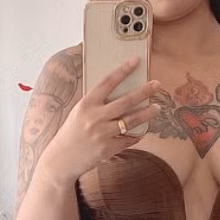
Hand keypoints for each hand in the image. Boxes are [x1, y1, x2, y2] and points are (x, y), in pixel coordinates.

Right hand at [40, 60, 159, 184]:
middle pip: (125, 101)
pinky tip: (141, 131)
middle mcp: (94, 118)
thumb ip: (96, 103)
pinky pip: (128, 139)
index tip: (136, 61)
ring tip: (157, 107)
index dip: (122, 70)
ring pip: (131, 121)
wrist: (61, 159)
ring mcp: (102, 134)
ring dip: (147, 113)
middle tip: (158, 85)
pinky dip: (136, 135)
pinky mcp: (108, 149)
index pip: (107, 82)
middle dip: (144, 92)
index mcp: (86, 104)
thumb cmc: (71, 132)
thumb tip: (119, 90)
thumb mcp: (79, 112)